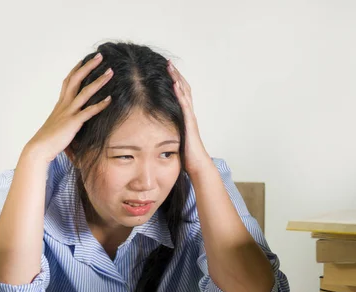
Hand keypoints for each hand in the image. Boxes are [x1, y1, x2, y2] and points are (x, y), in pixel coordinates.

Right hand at [25, 53, 113, 162]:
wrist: (39, 148)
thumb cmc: (48, 139)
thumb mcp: (57, 124)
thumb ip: (64, 117)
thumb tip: (68, 118)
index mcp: (60, 104)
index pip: (68, 81)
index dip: (76, 70)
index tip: (84, 60)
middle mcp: (64, 104)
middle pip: (76, 79)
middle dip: (88, 67)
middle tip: (99, 56)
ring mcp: (69, 112)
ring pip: (85, 92)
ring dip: (99, 81)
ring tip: (110, 72)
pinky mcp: (73, 123)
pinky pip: (89, 112)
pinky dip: (100, 105)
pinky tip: (110, 99)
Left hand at [167, 60, 210, 174]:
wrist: (198, 165)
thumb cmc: (187, 155)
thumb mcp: (175, 139)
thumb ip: (169, 131)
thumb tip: (157, 130)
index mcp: (186, 117)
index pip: (181, 94)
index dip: (175, 81)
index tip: (167, 71)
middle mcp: (190, 114)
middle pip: (184, 88)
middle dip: (176, 75)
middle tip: (168, 62)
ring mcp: (191, 117)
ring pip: (185, 93)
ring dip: (178, 78)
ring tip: (170, 67)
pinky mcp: (189, 122)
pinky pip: (184, 104)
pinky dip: (180, 93)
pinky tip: (174, 84)